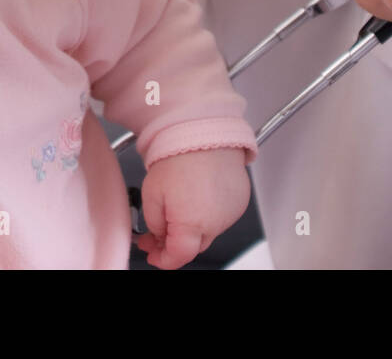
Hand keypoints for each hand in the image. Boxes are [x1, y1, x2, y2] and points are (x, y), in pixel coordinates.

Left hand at [133, 148, 250, 269]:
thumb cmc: (179, 157)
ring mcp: (231, 212)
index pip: (179, 257)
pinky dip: (208, 213)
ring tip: (178, 205)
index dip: (163, 260)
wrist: (203, 132)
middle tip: (157, 232)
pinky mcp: (239, 201)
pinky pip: (221, 216)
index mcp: (193, 224)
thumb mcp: (152, 194)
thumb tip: (160, 236)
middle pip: (194, 246)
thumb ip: (155, 224)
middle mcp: (217, 223)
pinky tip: (197, 197)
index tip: (153, 255)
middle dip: (175, 243)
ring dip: (193, 227)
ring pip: (208, 231)